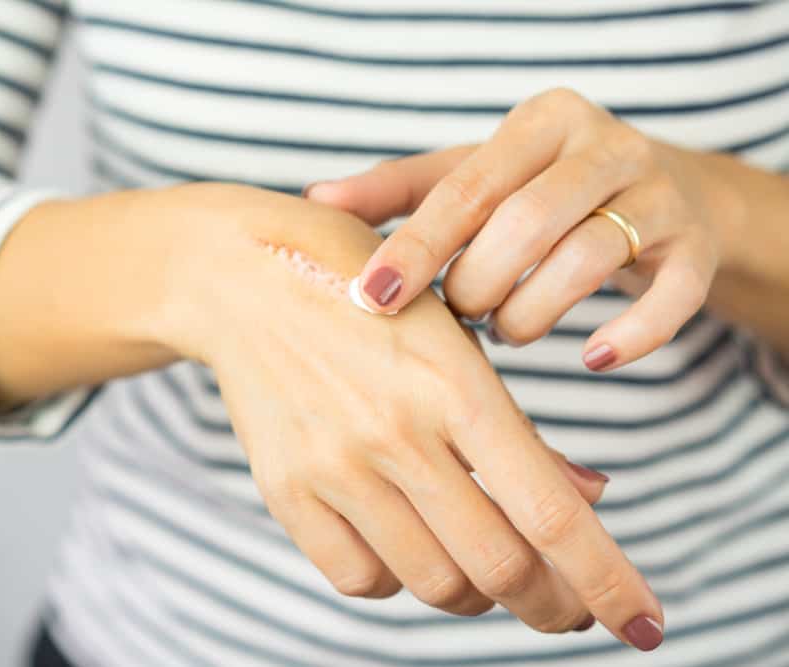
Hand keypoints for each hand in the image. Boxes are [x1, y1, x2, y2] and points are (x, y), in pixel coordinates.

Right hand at [164, 184, 663, 648]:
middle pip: (499, 567)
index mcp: (454, 385)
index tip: (644, 626)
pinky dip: (399, 580)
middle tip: (566, 606)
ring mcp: (333, 468)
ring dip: (476, 592)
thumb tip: (589, 498)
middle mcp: (395, 434)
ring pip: (434, 584)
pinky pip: (359, 580)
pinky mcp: (285, 491)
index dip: (609, 582)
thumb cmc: (365, 295)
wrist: (242, 279)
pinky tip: (409, 546)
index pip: (550, 513)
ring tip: (483, 566)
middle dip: (553, 604)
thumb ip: (519, 427)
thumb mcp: (454, 338)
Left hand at [305, 87, 726, 371]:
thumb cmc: (537, 190)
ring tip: (505, 331)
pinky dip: (631, 335)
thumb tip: (315, 201)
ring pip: (588, 259)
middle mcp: (604, 146)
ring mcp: (658, 195)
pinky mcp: (695, 248)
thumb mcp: (470, 178)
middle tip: (457, 316)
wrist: (659, 192)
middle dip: (476, 286)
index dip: (415, 247)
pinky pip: (672, 298)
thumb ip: (398, 190)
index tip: (370, 298)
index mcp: (541, 122)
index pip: (466, 188)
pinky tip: (593, 358)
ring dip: (532, 314)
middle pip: (526, 222)